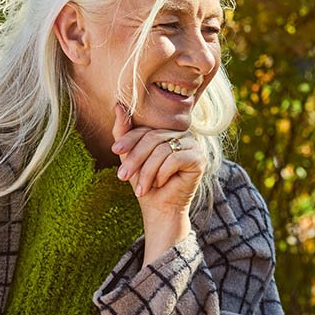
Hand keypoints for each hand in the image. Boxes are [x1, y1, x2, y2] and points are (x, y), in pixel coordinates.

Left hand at [111, 104, 203, 264]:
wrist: (161, 209)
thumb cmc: (146, 183)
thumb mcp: (130, 156)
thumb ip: (124, 132)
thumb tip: (118, 105)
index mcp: (168, 131)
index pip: (146, 129)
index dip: (128, 139)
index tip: (114, 151)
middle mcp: (183, 135)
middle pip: (153, 138)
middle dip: (135, 159)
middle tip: (122, 176)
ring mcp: (194, 145)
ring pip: (162, 150)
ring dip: (147, 172)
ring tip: (141, 188)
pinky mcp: (200, 158)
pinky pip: (174, 159)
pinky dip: (162, 173)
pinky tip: (161, 184)